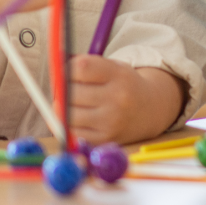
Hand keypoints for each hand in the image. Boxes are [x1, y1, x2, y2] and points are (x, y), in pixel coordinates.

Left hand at [68, 56, 184, 145]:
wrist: (151, 109)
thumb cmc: (124, 85)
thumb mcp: (113, 67)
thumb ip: (86, 65)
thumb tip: (54, 66)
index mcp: (119, 75)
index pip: (80, 67)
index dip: (66, 68)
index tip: (67, 71)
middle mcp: (117, 99)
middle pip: (70, 92)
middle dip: (61, 89)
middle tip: (65, 88)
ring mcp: (111, 122)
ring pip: (67, 113)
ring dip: (61, 108)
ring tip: (70, 103)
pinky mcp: (104, 139)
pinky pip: (72, 132)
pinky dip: (67, 124)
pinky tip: (76, 117)